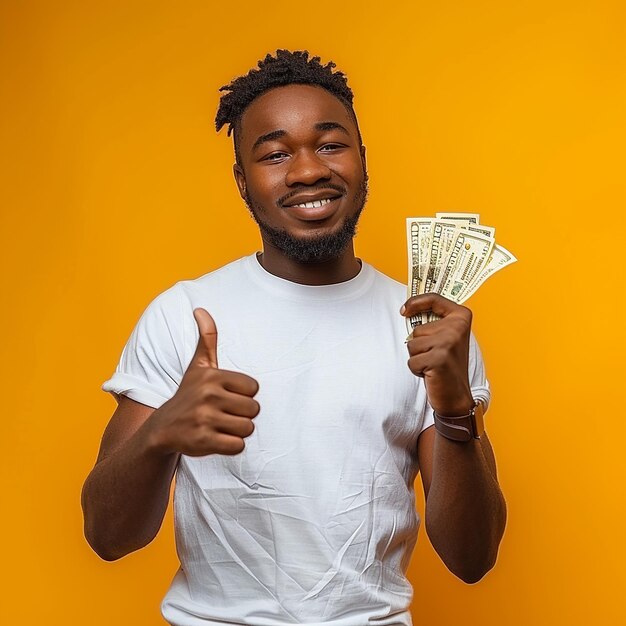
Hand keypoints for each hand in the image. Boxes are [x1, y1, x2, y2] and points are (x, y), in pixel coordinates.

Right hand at [148, 308, 259, 455]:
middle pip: (254, 409)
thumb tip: (200, 309)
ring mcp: (204, 419)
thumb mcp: (198, 366)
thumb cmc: (189, 394)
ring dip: (238, 431)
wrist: (162, 428)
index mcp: (212, 376)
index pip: (254, 388)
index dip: (244, 395)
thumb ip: (206, 338)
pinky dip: (231, 446)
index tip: (227, 396)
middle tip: (223, 414)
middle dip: (242, 414)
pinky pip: (238, 446)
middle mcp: (208, 396)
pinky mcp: (203, 441)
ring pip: (248, 428)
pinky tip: (216, 438)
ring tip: (220, 426)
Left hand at [401, 294, 473, 415]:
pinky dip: (416, 369)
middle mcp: (457, 327)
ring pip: (412, 344)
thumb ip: (433, 323)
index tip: (403, 310)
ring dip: (417, 358)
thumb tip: (405, 311)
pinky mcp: (439, 358)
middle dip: (419, 346)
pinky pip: (412, 360)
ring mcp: (449, 342)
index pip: (433, 298)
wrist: (456, 396)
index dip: (415, 302)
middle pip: (417, 329)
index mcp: (461, 316)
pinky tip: (431, 373)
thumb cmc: (446, 366)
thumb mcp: (445, 338)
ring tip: (433, 365)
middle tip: (435, 357)